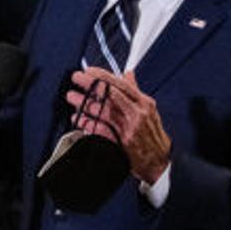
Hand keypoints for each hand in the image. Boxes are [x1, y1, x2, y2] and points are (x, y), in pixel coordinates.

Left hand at [66, 67, 171, 184]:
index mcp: (143, 103)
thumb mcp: (148, 109)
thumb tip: (128, 74)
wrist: (158, 159)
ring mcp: (128, 127)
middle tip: (76, 78)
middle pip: (110, 94)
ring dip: (84, 102)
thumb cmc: (152, 133)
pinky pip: (99, 129)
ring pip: (102, 110)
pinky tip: (77, 118)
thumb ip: (135, 91)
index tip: (89, 71)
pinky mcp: (121, 141)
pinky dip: (86, 123)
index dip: (103, 76)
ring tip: (72, 97)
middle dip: (90, 84)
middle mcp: (137, 113)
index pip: (121, 84)